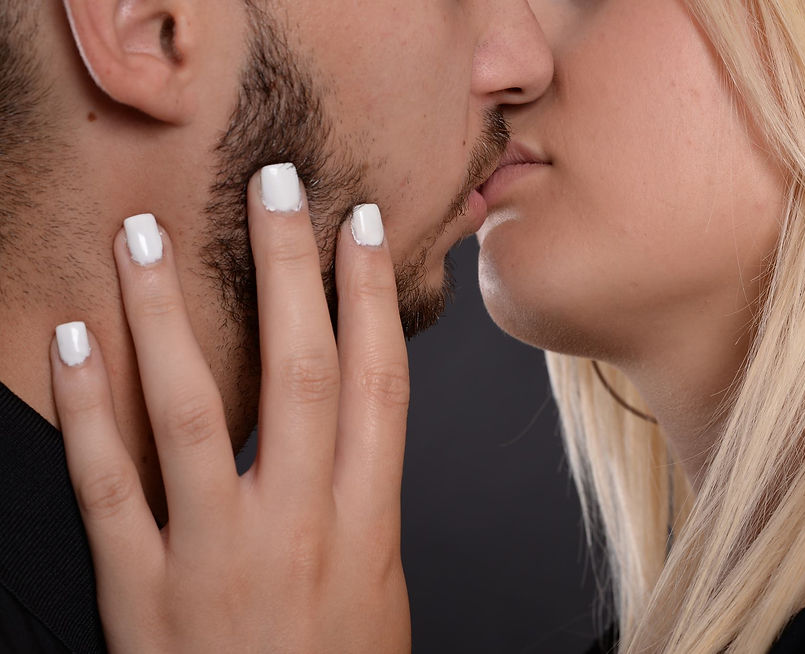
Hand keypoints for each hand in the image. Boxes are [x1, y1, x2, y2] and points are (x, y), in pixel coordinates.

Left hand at [49, 164, 410, 652]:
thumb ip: (363, 499)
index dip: (369, 297)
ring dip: (167, 317)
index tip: (356, 227)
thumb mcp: (380, 587)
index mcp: (366, 527)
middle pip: (299, 375)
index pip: (377, 386)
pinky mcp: (141, 590)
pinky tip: (76, 338)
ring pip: (191, 412)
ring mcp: (213, 556)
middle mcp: (297, 527)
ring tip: (147, 237)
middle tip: (273, 186)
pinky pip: (107, 486)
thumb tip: (352, 419)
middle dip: (289, 270)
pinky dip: (87, 408)